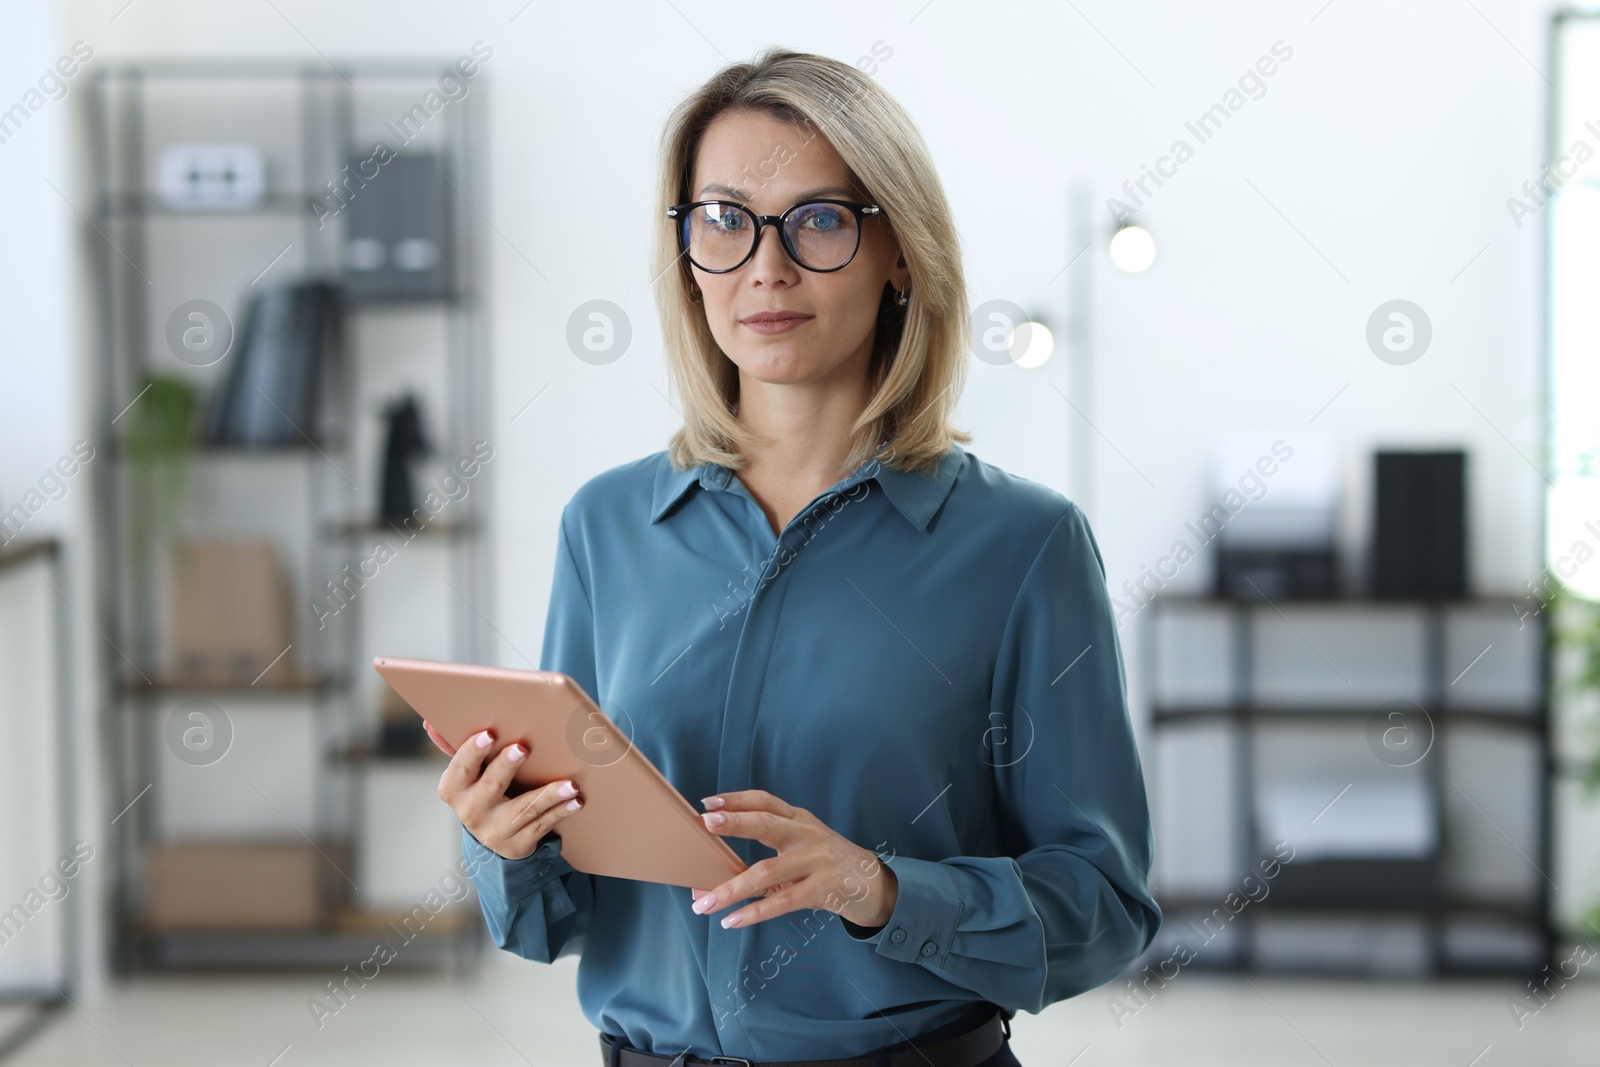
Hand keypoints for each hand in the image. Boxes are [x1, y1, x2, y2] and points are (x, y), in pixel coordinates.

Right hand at [434, 726, 583, 860]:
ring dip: (549, 795)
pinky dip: (561, 811)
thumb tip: (429, 722)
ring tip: (570, 784)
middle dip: (506, 766)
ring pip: (525, 809)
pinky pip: (542, 825)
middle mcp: (470, 812)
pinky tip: (576, 800)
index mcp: (453, 789)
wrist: (492, 836)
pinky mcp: (517, 844)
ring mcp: (495, 831)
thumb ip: (454, 746)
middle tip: (522, 748)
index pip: (460, 768)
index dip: (473, 752)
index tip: (489, 734)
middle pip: (491, 786)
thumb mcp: (467, 772)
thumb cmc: (482, 788)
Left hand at [687, 789, 897, 930]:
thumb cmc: (828, 864)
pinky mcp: (822, 889)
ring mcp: (816, 862)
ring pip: (767, 872)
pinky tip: (731, 920)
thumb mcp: (803, 846)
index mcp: (799, 820)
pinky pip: (782, 903)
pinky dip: (753, 913)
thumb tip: (716, 877)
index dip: (736, 800)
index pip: (765, 801)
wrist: (873, 884)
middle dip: (735, 823)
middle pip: (766, 824)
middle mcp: (806, 835)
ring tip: (704, 903)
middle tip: (707, 825)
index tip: (708, 804)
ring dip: (731, 889)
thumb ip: (768, 856)